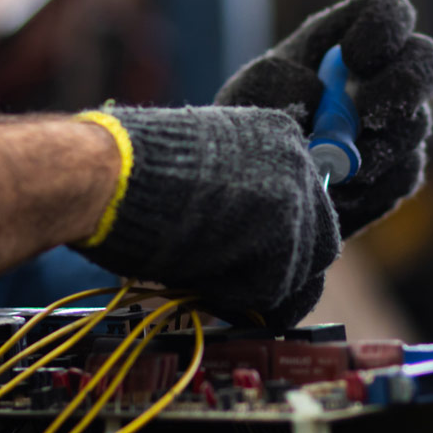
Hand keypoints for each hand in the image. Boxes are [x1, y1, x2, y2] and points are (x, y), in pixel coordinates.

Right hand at [73, 105, 339, 327]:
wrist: (113, 175)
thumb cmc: (134, 169)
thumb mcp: (200, 165)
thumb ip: (237, 191)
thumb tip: (242, 238)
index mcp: (277, 134)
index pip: (304, 201)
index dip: (278, 238)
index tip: (250, 257)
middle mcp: (298, 161)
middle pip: (319, 239)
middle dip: (283, 270)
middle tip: (241, 288)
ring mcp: (297, 201)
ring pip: (299, 271)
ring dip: (256, 287)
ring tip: (207, 281)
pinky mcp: (286, 242)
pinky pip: (273, 291)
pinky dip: (238, 298)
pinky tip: (202, 281)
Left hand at [216, 0, 432, 236]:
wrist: (256, 188)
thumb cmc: (250, 125)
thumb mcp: (246, 94)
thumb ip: (274, 81)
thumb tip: (317, 93)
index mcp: (344, 40)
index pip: (388, 12)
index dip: (385, 28)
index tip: (355, 58)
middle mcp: (381, 75)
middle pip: (426, 61)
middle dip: (404, 88)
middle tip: (367, 118)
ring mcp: (397, 123)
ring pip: (414, 126)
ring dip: (373, 151)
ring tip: (325, 170)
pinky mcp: (399, 168)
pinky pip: (404, 174)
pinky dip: (370, 188)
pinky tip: (334, 195)